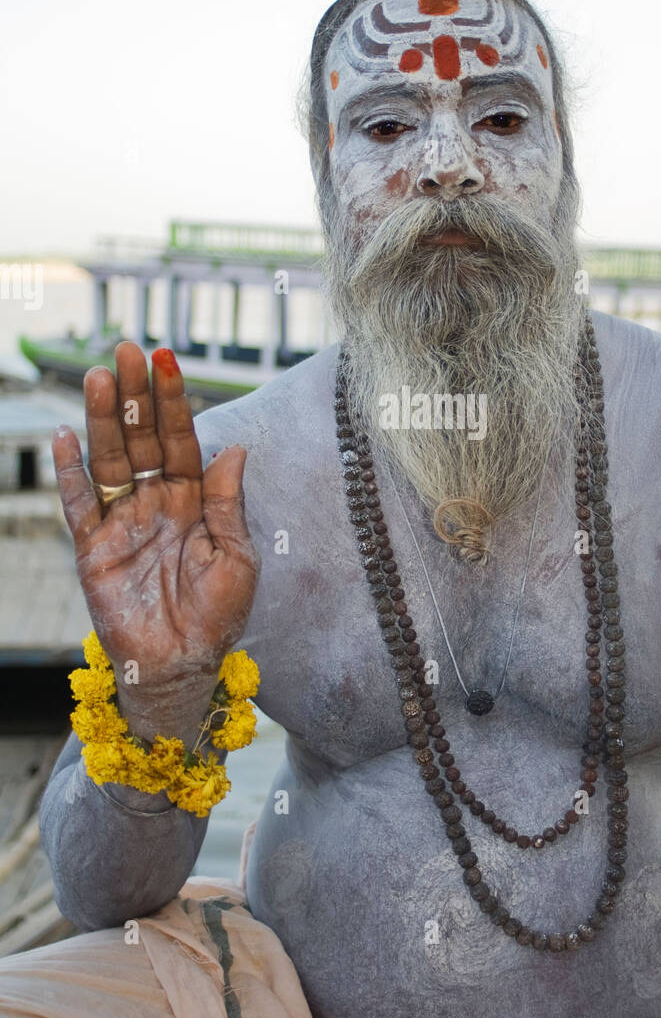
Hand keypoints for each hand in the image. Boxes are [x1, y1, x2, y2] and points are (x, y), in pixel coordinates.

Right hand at [53, 341, 259, 742]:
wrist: (183, 667)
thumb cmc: (217, 617)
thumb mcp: (237, 557)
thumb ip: (229, 504)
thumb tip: (234, 448)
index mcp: (194, 500)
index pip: (180, 439)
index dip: (173, 400)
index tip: (167, 358)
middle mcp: (156, 502)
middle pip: (141, 439)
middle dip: (136, 395)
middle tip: (127, 350)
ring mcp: (122, 522)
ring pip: (110, 461)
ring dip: (105, 420)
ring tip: (101, 378)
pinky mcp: (93, 549)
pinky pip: (80, 505)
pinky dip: (71, 473)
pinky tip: (66, 437)